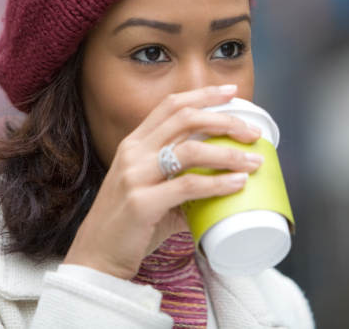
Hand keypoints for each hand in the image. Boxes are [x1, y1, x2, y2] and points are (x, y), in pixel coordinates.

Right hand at [64, 85, 262, 278]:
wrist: (95, 258)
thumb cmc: (127, 226)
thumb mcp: (150, 192)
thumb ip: (181, 183)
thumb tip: (220, 185)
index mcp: (134, 144)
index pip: (170, 105)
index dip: (203, 94)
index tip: (231, 91)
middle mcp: (133, 153)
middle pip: (185, 119)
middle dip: (224, 120)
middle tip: (251, 131)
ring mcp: (135, 176)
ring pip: (191, 150)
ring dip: (228, 153)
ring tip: (253, 161)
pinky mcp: (141, 203)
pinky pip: (188, 186)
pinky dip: (218, 184)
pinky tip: (237, 184)